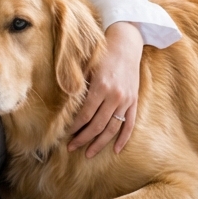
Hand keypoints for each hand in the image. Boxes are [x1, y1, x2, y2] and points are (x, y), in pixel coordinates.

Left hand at [67, 21, 142, 157]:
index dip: (74, 127)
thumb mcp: (87, 66)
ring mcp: (126, 100)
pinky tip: (116, 150)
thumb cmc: (103, 54)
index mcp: (100, 86)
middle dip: (83, 139)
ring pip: (112, 128)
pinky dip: (123, 139)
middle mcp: (114, 95)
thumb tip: (64, 104)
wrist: (126, 44)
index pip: (85, 115)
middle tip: (72, 148)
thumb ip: (78, 84)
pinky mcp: (134, 101)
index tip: (65, 135)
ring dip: (100, 143)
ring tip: (88, 153)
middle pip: (97, 125)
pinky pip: (129, 124)